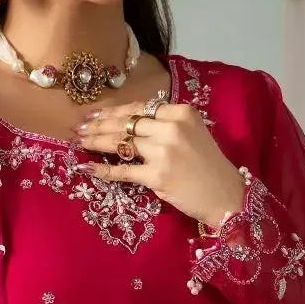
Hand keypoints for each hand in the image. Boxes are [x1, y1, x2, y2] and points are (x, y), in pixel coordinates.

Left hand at [77, 100, 245, 229]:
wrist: (226, 195)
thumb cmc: (208, 166)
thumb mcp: (192, 133)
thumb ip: (165, 125)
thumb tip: (129, 123)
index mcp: (180, 113)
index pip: (138, 108)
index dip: (113, 112)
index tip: (95, 115)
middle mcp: (171, 128)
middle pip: (126, 124)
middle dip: (98, 125)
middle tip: (79, 128)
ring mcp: (163, 152)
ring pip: (120, 143)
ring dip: (96, 142)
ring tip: (80, 142)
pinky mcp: (157, 176)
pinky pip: (123, 171)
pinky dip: (103, 170)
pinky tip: (88, 168)